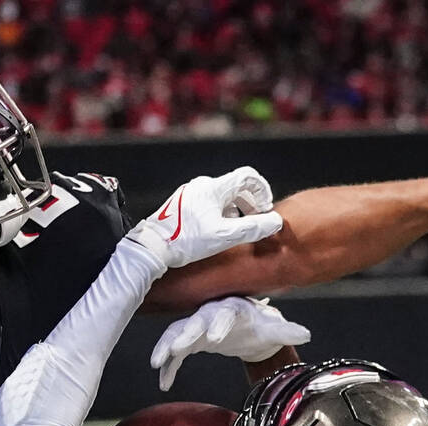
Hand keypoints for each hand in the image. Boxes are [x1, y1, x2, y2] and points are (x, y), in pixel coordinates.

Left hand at [127, 166, 283, 268]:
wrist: (152, 247)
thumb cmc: (186, 241)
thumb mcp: (224, 236)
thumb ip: (253, 228)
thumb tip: (275, 222)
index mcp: (214, 188)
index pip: (247, 176)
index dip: (262, 190)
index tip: (265, 209)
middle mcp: (202, 185)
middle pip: (236, 187)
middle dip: (250, 203)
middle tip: (254, 222)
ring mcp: (191, 193)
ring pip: (223, 196)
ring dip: (236, 210)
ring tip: (235, 230)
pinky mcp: (183, 203)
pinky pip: (209, 202)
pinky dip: (221, 213)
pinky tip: (216, 231)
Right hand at [150, 297, 309, 390]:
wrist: (248, 327)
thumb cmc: (260, 325)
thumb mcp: (274, 329)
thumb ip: (287, 331)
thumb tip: (306, 334)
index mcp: (233, 309)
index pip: (225, 313)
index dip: (218, 325)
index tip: (214, 339)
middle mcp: (211, 314)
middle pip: (195, 322)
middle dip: (185, 334)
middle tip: (176, 348)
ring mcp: (198, 327)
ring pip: (177, 334)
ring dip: (166, 348)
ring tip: (158, 363)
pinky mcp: (191, 342)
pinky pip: (175, 352)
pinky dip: (169, 366)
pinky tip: (165, 382)